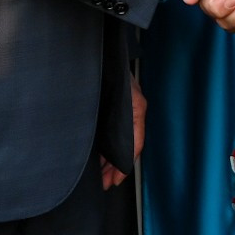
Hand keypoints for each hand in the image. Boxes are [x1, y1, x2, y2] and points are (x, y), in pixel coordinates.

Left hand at [102, 73, 147, 189]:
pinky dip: (106, 148)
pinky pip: (113, 135)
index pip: (134, 145)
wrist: (106, 51)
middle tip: (105, 183)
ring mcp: (124, 113)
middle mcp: (132, 113)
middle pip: (126, 148)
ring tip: (101, 176)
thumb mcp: (121, 93)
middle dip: (115, 168)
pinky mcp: (113, 111)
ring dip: (110, 160)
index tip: (116, 180)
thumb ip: (124, 116)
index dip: (125, 165)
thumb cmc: (113, 67)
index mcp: (136, 110)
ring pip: (119, 143)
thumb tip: (120, 143)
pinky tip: (97, 157)